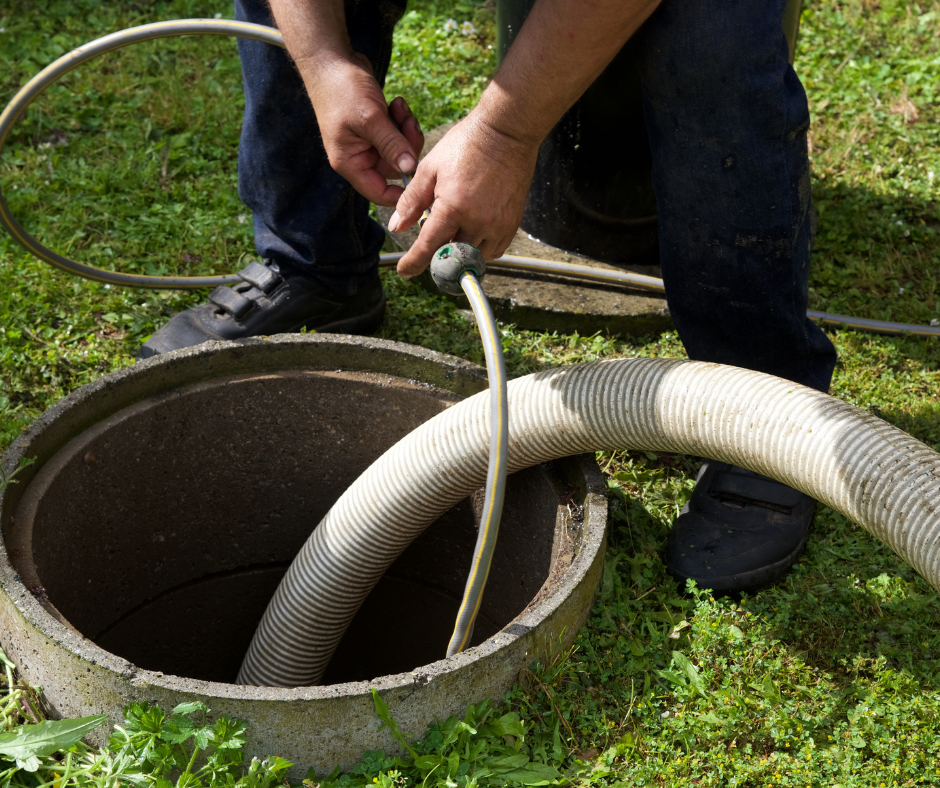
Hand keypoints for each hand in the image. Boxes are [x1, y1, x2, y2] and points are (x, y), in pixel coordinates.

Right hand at [304, 54, 423, 205]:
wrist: (331, 59)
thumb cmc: (342, 89)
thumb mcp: (370, 118)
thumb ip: (391, 145)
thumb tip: (410, 169)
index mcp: (350, 162)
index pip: (378, 193)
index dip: (400, 194)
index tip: (420, 181)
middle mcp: (359, 156)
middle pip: (395, 168)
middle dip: (407, 147)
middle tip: (409, 123)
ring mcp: (368, 142)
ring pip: (400, 150)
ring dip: (406, 130)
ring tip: (400, 107)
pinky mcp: (377, 128)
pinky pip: (398, 134)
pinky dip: (402, 120)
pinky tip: (397, 103)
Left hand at [388, 112, 539, 276]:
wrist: (506, 132)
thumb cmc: (466, 145)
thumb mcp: (429, 168)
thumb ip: (411, 201)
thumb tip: (397, 226)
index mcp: (453, 207)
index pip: (428, 247)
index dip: (413, 263)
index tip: (404, 271)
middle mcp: (478, 221)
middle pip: (453, 257)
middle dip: (439, 256)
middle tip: (431, 246)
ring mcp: (498, 224)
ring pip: (475, 257)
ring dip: (461, 253)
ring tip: (453, 234)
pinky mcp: (512, 223)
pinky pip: (495, 250)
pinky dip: (480, 249)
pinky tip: (472, 234)